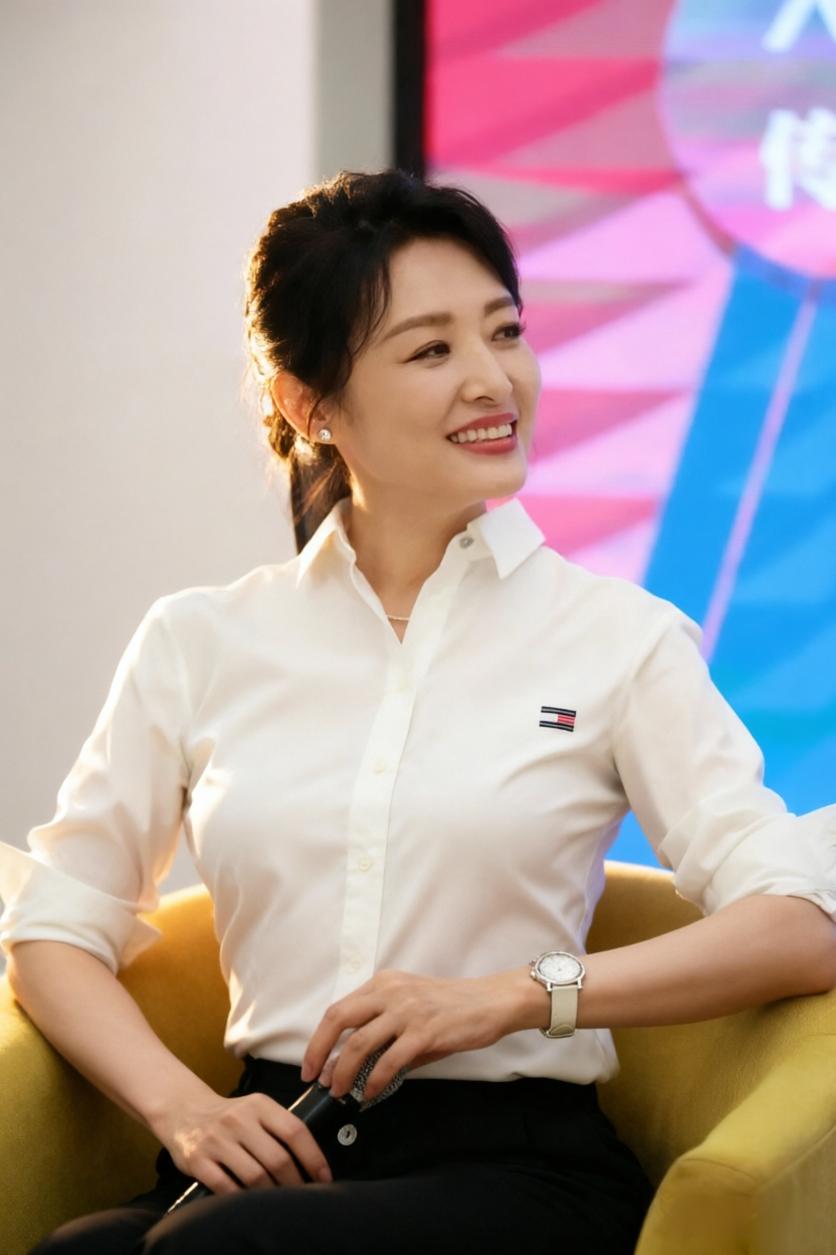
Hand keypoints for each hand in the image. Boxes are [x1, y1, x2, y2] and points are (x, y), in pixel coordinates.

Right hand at [152, 1088, 333, 1193]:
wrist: (184, 1111)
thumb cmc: (229, 1116)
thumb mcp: (255, 1109)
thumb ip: (278, 1127)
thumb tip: (312, 1159)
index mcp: (259, 1105)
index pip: (294, 1130)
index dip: (313, 1157)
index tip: (324, 1177)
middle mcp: (238, 1119)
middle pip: (277, 1158)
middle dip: (295, 1182)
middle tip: (302, 1196)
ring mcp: (217, 1140)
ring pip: (255, 1176)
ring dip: (272, 1194)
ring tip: (280, 1202)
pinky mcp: (198, 1160)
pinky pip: (226, 1187)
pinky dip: (242, 1199)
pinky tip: (251, 1204)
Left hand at [300, 968, 516, 1100]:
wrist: (491, 1001)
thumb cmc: (452, 1008)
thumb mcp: (412, 1009)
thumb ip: (385, 1033)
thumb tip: (356, 1069)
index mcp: (383, 983)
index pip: (338, 1009)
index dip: (319, 1039)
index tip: (310, 1063)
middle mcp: (390, 992)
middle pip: (339, 1019)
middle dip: (319, 1052)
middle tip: (314, 1079)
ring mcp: (407, 1010)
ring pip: (360, 1043)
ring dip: (344, 1072)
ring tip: (340, 1091)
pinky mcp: (425, 1031)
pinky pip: (390, 1060)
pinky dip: (374, 1081)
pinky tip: (370, 1094)